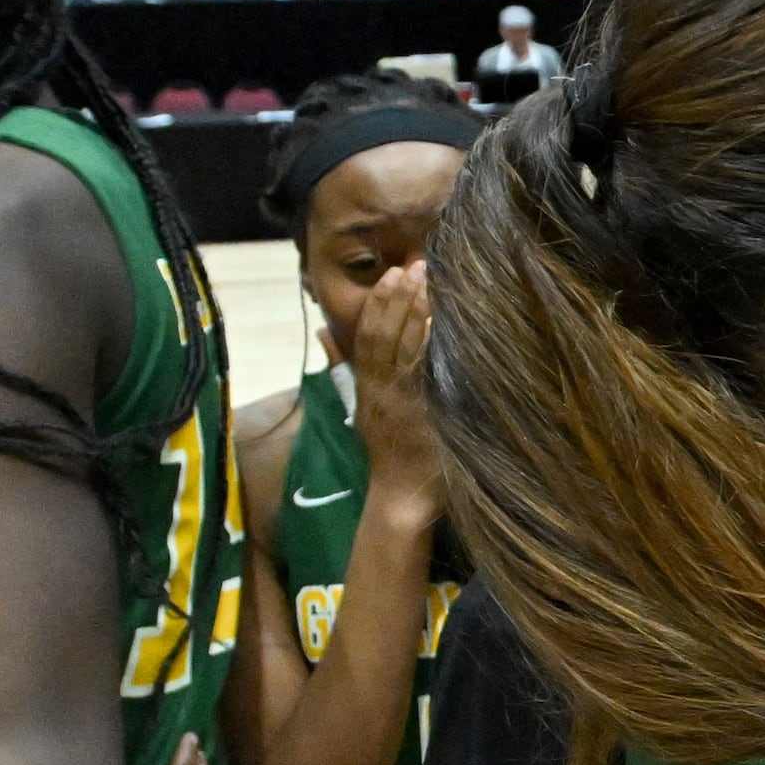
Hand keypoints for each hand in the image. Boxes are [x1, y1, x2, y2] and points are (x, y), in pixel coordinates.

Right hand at [345, 260, 445, 516]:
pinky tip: (440, 323)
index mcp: (367, 387)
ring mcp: (400, 402)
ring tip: (427, 282)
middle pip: (384, 335)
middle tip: (415, 266)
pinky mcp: (420, 414)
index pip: (368, 335)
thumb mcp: (362, 408)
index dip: (379, 302)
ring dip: (414, 313)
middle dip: (398, 298)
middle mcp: (380, 390)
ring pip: (402, 349)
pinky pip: (421, 373)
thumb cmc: (390, 453)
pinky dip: (428, 347)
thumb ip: (344, 366)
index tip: (393, 273)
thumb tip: (324, 332)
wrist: (400, 498)